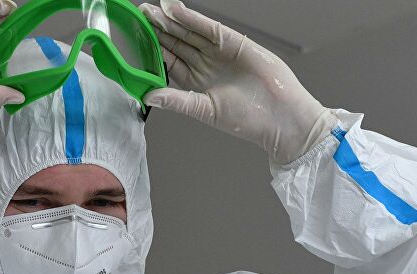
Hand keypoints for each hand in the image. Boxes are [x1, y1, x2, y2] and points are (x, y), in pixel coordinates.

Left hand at [139, 1, 336, 163]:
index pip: (170, 61)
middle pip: (178, 42)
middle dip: (160, 29)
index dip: (154, 49)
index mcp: (197, 82)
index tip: (137, 38)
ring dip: (173, 20)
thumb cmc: (248, 120)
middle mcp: (207, 65)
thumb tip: (149, 96)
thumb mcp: (204, 110)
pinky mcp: (234, 43)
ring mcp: (220, 53)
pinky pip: (209, 28)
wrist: (280, 117)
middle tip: (142, 15)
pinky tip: (177, 11)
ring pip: (191, 33)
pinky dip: (193, 19)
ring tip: (155, 10)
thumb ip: (177, 101)